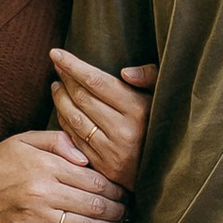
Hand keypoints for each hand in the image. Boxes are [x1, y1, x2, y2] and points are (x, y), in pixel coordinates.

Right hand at [0, 130, 125, 222]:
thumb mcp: (25, 139)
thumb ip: (58, 141)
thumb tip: (86, 157)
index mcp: (46, 166)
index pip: (94, 181)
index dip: (116, 189)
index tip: (126, 193)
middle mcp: (43, 192)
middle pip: (94, 205)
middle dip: (118, 211)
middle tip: (129, 213)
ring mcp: (35, 217)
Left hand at [48, 51, 155, 190]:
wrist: (166, 169)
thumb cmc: (164, 123)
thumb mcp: (165, 96)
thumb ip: (150, 77)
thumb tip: (125, 72)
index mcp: (138, 109)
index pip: (96, 81)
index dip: (73, 65)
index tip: (56, 53)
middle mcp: (123, 131)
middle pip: (82, 98)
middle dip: (65, 78)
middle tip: (57, 65)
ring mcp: (111, 151)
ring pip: (74, 118)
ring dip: (60, 98)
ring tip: (56, 85)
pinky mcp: (103, 166)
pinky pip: (75, 138)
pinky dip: (64, 121)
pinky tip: (62, 109)